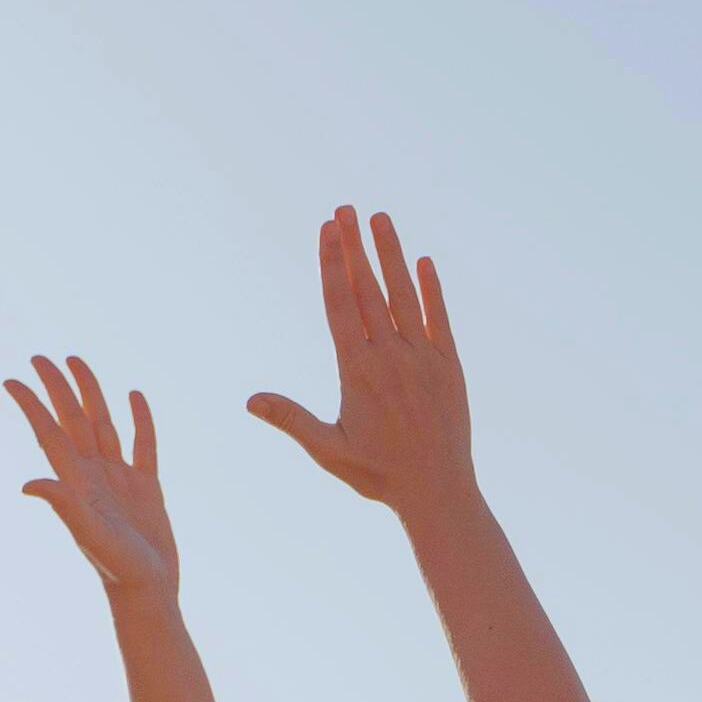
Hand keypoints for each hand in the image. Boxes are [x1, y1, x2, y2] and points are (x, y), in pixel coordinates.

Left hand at [4, 354, 178, 601]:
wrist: (148, 590)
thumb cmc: (117, 567)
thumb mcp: (89, 534)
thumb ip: (64, 505)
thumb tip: (29, 484)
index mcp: (76, 482)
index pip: (49, 434)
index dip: (31, 406)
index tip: (12, 380)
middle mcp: (94, 475)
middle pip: (72, 421)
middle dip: (58, 389)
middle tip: (40, 358)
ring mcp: (119, 479)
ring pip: (103, 425)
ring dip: (90, 394)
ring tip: (78, 363)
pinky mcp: (147, 487)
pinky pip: (143, 445)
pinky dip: (140, 420)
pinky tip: (133, 397)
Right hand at [247, 207, 475, 513]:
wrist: (438, 492)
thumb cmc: (378, 475)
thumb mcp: (329, 450)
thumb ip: (292, 419)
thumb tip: (251, 400)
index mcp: (357, 371)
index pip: (340, 304)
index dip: (333, 264)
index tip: (327, 230)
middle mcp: (390, 357)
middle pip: (368, 290)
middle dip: (354, 247)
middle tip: (344, 208)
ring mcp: (423, 359)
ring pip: (404, 296)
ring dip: (391, 255)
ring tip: (380, 219)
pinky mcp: (450, 367)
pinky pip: (439, 319)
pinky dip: (431, 290)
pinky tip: (424, 262)